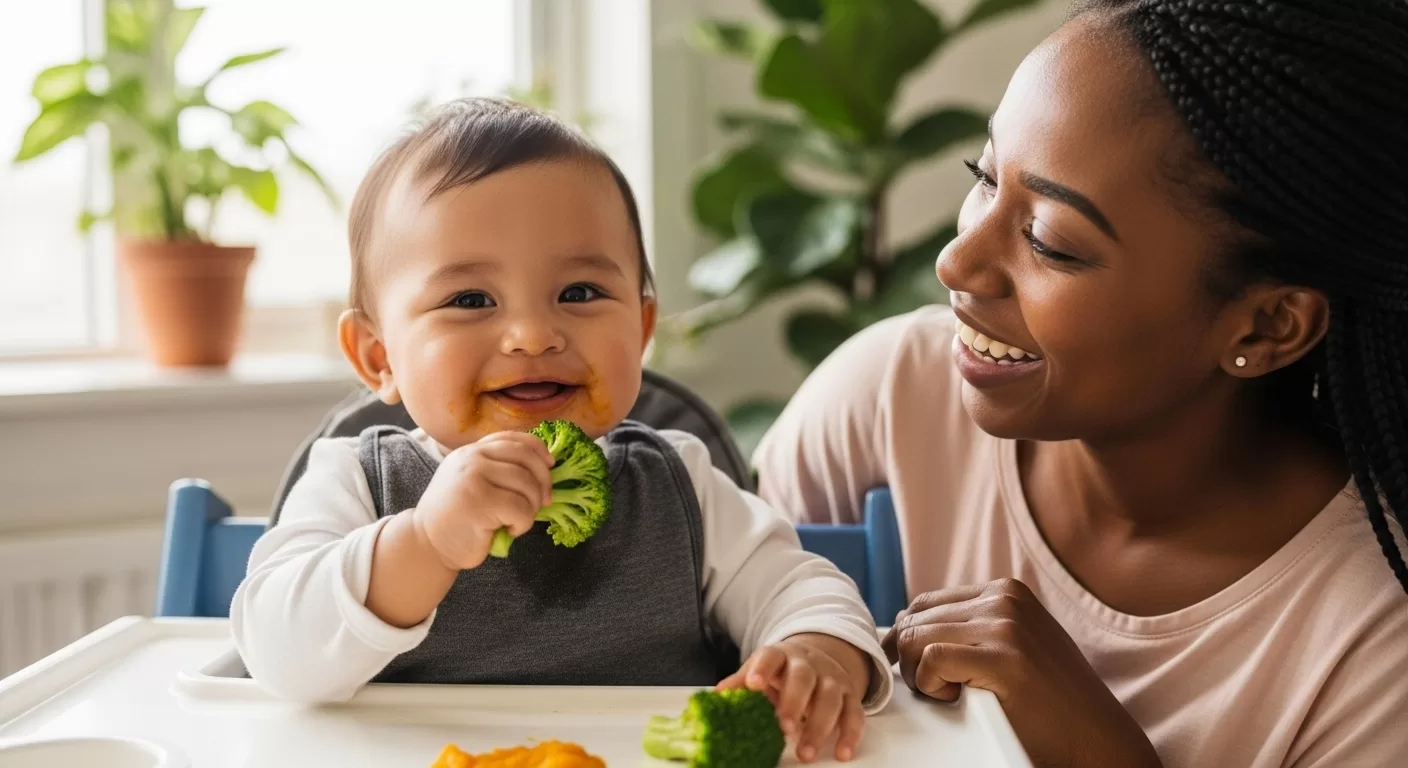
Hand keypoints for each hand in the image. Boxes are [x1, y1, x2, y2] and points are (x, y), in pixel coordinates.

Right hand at [413, 430, 552, 570]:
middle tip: (544, 501)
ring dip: (532, 507)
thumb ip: (498, 470)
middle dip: (543, 480)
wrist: (428, 544)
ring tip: (519, 520)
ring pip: (526, 484)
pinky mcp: (479, 502)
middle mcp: (471, 459)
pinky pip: (520, 508)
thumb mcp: (474, 483)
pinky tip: (511, 531)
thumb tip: (545, 467)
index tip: (550, 464)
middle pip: (525, 458)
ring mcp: (473, 478)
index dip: (538, 449)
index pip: (513, 439)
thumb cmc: (458, 518)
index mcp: (471, 451)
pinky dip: (524, 523)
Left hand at [717, 634, 870, 762]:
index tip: (753, 684)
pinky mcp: (850, 696)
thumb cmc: (782, 671)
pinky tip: (841, 752)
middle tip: (783, 728)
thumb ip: (741, 682)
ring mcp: (832, 679)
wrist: (820, 657)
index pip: (770, 657)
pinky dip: (850, 734)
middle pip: (803, 679)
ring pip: (830, 699)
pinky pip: (855, 714)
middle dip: (793, 703)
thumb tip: (717, 696)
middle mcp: (809, 664)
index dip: (762, 669)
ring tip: (805, 752)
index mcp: (781, 656)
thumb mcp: (761, 670)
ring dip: (819, 727)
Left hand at [881, 579, 1162, 767]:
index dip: (910, 639)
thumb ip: (973, 627)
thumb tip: (906, 628)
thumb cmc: (1050, 702)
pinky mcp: (1004, 656)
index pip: (925, 603)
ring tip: (950, 696)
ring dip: (920, 675)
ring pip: (917, 637)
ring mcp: (1005, 625)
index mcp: (1005, 591)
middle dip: (911, 658)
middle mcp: (1004, 599)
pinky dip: (930, 685)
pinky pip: (932, 659)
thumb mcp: (1014, 645)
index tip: (916, 671)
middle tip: (937, 690)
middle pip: (916, 619)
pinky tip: (955, 700)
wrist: (1096, 738)